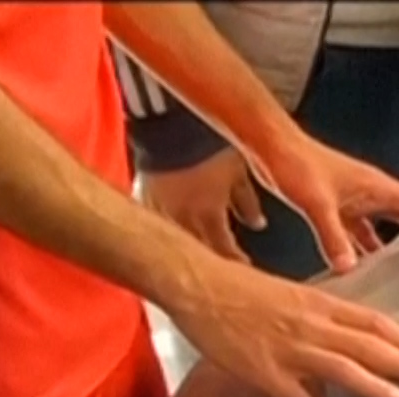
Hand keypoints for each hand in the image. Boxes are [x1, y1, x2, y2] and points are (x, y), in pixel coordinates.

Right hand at [140, 147, 267, 264]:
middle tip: (223, 274)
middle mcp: (184, 219)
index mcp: (210, 213)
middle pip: (198, 255)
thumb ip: (247, 202)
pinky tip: (162, 241)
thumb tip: (258, 224)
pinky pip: (150, 223)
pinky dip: (159, 234)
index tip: (243, 269)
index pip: (225, 252)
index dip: (235, 263)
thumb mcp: (237, 171)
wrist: (169, 120)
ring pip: (174, 245)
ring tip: (194, 263)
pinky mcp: (140, 196)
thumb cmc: (208, 142)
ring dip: (187, 254)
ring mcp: (159, 210)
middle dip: (213, 265)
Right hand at [161, 248, 398, 396]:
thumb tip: (341, 333)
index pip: (370, 320)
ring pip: (341, 368)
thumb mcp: (289, 294)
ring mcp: (288, 349)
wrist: (197, 284)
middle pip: (366, 345)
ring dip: (372, 386)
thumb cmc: (239, 287)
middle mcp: (310, 325)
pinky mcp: (263, 370)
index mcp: (318, 304)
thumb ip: (317, 315)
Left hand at [245, 131, 398, 272]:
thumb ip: (333, 237)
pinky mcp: (340, 207)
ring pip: (391, 227)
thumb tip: (349, 269)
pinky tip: (371, 269)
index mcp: (378, 188)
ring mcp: (358, 200)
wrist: (268, 146)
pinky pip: (364, 233)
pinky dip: (371, 250)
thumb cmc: (295, 164)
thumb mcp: (316, 203)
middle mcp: (373, 194)